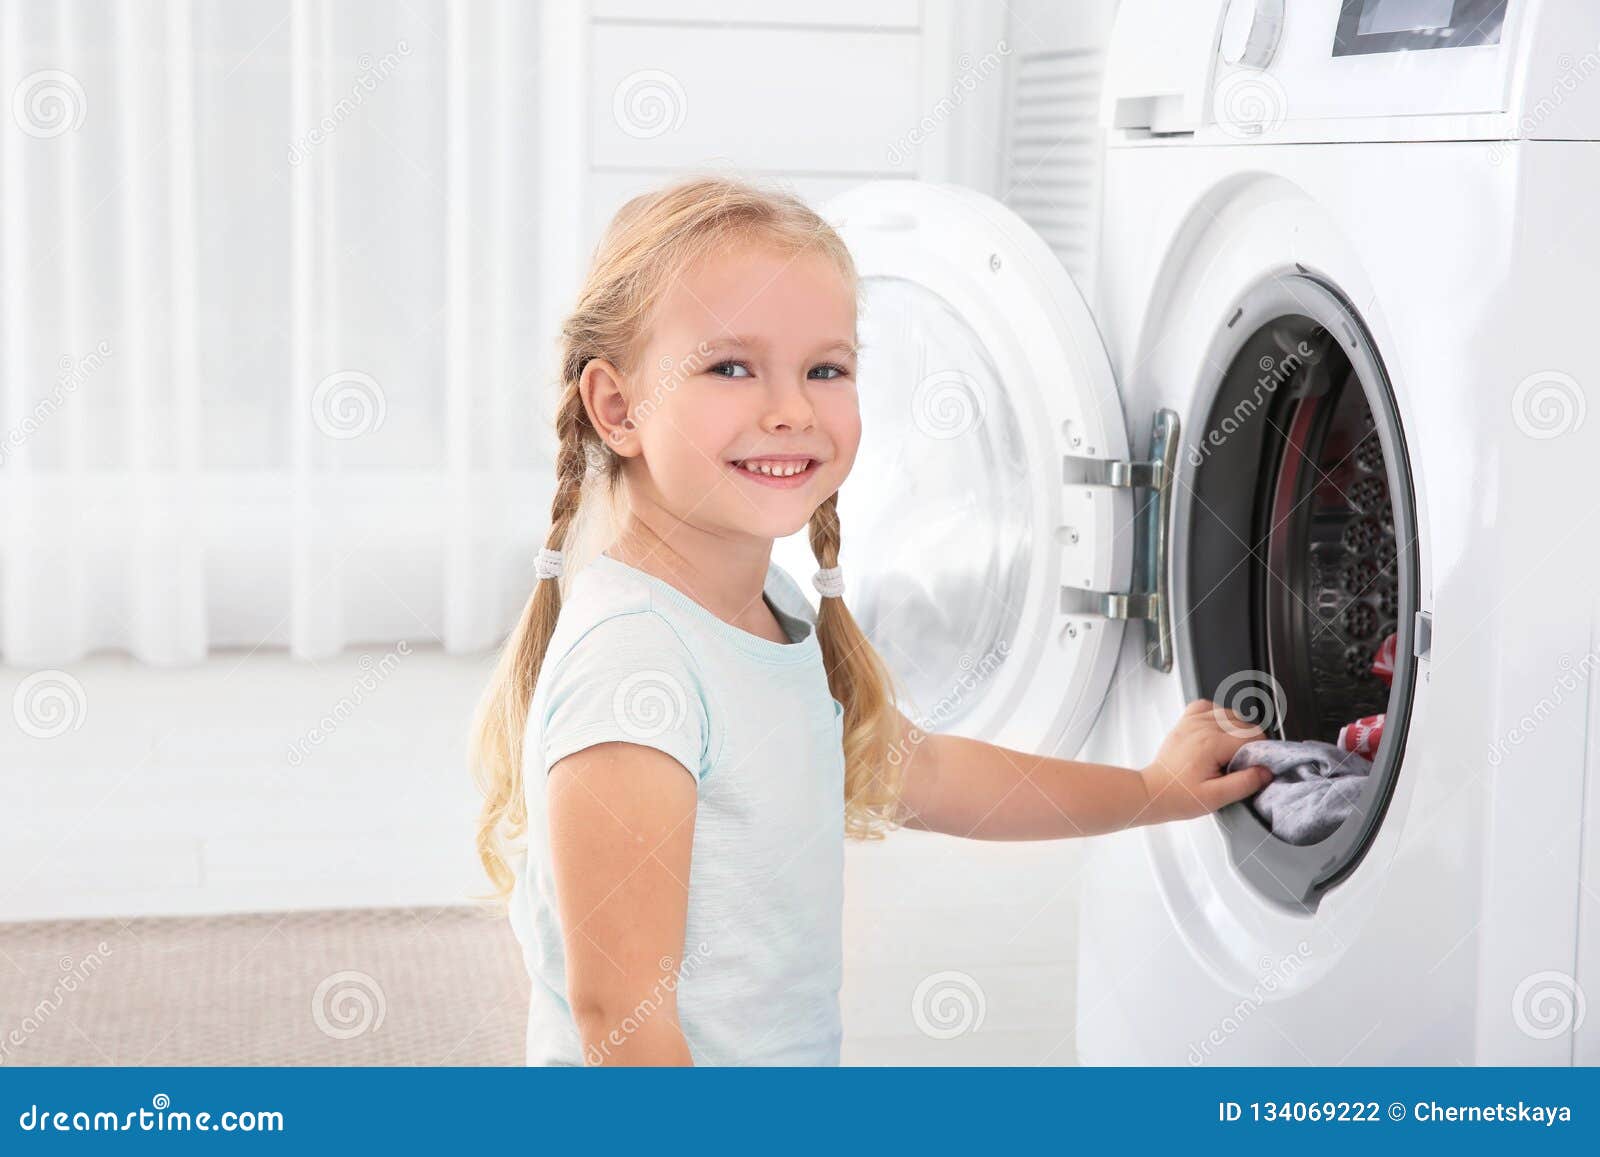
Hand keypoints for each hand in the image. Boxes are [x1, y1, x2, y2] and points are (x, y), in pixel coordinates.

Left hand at [1138, 698, 1272, 823]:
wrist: (1153, 792)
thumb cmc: (1179, 796)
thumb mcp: (1216, 798)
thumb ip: (1244, 783)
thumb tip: (1265, 771)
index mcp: (1211, 743)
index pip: (1252, 737)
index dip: (1261, 752)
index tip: (1259, 765)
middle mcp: (1202, 727)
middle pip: (1244, 724)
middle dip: (1252, 742)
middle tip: (1245, 763)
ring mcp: (1192, 722)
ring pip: (1229, 713)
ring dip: (1238, 729)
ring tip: (1233, 751)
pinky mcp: (1185, 722)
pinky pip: (1207, 707)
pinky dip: (1218, 715)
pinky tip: (1219, 731)